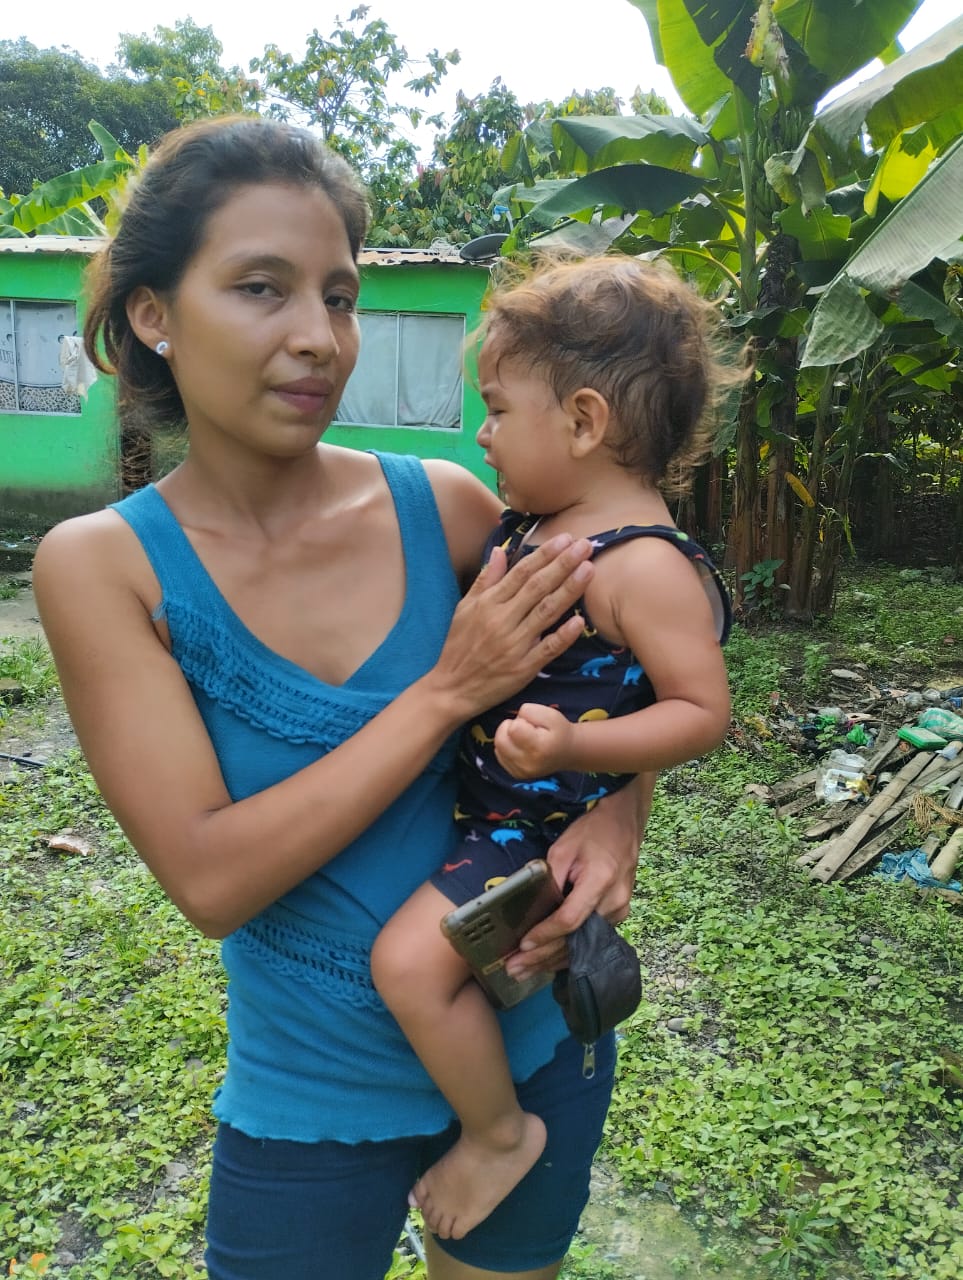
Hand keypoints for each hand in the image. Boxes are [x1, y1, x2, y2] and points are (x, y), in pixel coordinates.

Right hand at [430, 536, 593, 721]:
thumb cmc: (458, 646)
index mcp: (488, 604)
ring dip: (569, 590)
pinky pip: (548, 649)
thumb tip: (501, 550)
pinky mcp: (523, 668)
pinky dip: (563, 635)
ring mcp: (514, 645)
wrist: (450, 689)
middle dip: (563, 564)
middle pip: (538, 587)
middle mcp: (502, 620)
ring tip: (589, 570)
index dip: (544, 554)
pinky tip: (580, 621)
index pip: (521, 573)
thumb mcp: (465, 609)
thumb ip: (486, 579)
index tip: (565, 538)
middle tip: (586, 545)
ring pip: (546, 612)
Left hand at [494, 703, 573, 778]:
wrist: (569, 752)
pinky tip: (521, 746)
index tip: (534, 725)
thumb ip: (529, 711)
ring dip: (508, 738)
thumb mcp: (551, 714)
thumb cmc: (559, 731)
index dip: (521, 721)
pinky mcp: (516, 774)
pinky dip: (507, 747)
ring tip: (524, 738)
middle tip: (526, 729)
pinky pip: (500, 755)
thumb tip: (513, 721)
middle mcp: (528, 764)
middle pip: (500, 740)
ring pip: (498, 747)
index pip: (513, 728)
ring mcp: (521, 772)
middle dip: (510, 728)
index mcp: (539, 749)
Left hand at [504, 780, 647, 980]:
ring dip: (552, 961)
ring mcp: (619, 911)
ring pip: (583, 946)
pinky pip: (590, 940)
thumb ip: (550, 878)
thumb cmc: (592, 831)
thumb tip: (533, 908)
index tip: (522, 945)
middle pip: (575, 940)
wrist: (625, 823)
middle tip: (513, 968)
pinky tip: (547, 963)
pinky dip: (568, 952)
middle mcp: (614, 902)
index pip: (569, 919)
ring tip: (524, 972)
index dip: (545, 934)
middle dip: (542, 957)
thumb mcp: (563, 847)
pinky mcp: (618, 914)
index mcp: (600, 881)